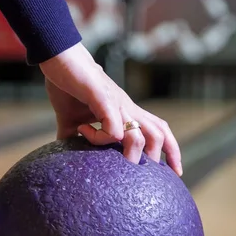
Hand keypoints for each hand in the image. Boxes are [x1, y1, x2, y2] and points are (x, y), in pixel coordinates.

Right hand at [39, 43, 182, 175]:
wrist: (59, 57)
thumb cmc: (68, 85)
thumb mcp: (72, 119)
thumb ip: (74, 138)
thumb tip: (66, 157)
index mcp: (127, 112)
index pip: (159, 132)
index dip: (171, 152)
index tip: (175, 173)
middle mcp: (127, 108)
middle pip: (159, 133)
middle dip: (161, 158)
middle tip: (149, 178)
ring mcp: (116, 103)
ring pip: (141, 133)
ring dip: (134, 153)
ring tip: (119, 164)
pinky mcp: (101, 96)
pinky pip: (113, 123)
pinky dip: (103, 136)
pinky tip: (85, 132)